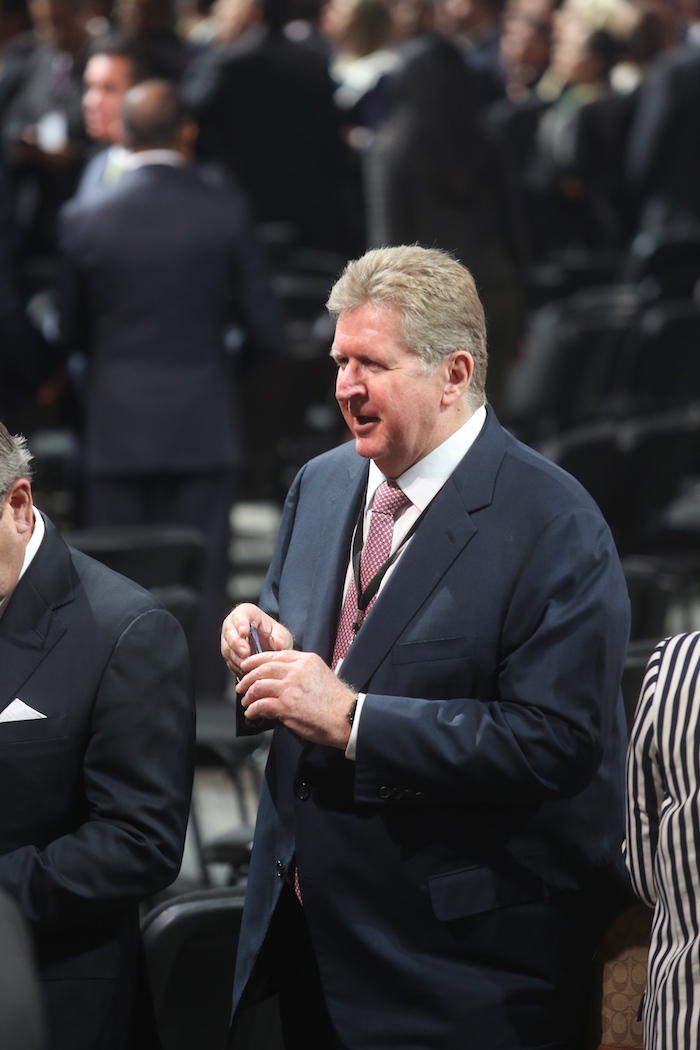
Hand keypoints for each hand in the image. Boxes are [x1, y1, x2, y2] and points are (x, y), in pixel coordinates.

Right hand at [221, 603, 292, 677]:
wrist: (270, 647)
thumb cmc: (274, 636)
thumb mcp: (282, 634)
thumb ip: (280, 638)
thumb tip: (278, 643)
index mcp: (247, 613)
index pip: (240, 615)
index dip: (240, 623)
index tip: (244, 632)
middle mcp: (234, 624)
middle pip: (229, 632)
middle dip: (237, 644)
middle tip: (246, 653)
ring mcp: (229, 640)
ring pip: (227, 649)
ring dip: (237, 658)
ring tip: (249, 665)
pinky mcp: (229, 654)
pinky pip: (229, 661)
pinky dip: (237, 667)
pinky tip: (247, 670)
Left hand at [236, 649, 355, 748]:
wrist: (347, 717)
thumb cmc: (336, 701)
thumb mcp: (319, 675)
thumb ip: (299, 673)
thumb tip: (281, 682)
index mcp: (306, 660)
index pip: (275, 655)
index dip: (257, 660)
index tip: (247, 665)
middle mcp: (296, 670)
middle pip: (263, 668)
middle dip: (248, 677)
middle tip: (241, 686)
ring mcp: (290, 687)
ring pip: (259, 685)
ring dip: (249, 695)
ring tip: (246, 702)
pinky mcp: (286, 705)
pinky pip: (262, 704)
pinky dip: (253, 709)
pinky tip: (252, 713)